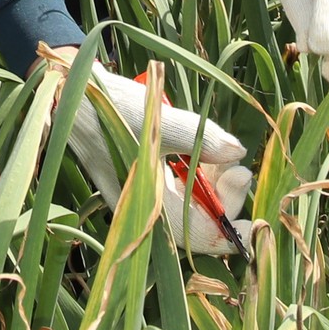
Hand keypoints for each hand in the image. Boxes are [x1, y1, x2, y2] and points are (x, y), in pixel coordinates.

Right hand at [42, 50, 253, 255]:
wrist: (74, 94)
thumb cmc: (109, 108)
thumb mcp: (157, 120)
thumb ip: (202, 139)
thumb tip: (239, 154)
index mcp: (145, 205)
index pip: (196, 235)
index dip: (228, 233)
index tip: (254, 222)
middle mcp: (145, 206)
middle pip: (197, 222)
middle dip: (225, 200)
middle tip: (241, 171)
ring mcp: (146, 193)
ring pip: (192, 205)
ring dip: (214, 187)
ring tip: (227, 160)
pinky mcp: (146, 177)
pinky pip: (182, 189)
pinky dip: (200, 175)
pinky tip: (208, 155)